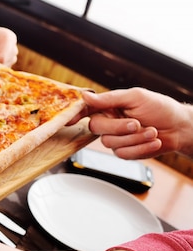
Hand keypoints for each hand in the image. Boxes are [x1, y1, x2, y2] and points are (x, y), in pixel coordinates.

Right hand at [69, 88, 192, 158]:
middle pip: (97, 128)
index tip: (70, 120)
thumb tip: (85, 96)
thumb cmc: (160, 108)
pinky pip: (124, 153)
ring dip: (135, 138)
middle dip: (119, 127)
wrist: (180, 128)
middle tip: (137, 123)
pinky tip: (154, 141)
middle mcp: (109, 123)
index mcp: (109, 107)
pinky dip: (141, 148)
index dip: (75, 115)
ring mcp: (116, 139)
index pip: (86, 110)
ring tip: (152, 132)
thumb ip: (109, 98)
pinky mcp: (125, 152)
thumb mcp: (135, 97)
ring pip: (111, 143)